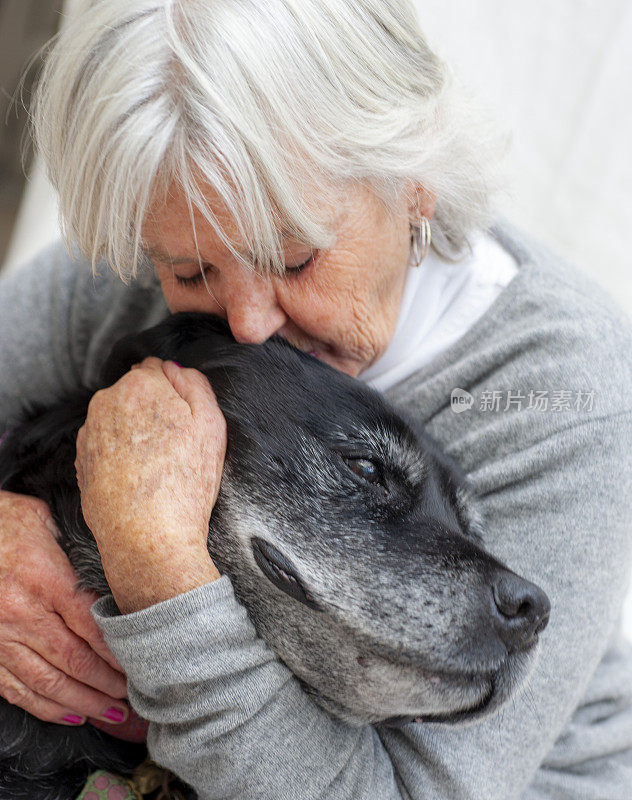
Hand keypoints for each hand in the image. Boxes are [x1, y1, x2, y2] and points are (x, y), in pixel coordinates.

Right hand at [0, 489, 127, 725]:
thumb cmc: (8, 522)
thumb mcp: (49, 522)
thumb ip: (82, 550)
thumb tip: (123, 567)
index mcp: (45, 578)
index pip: (91, 625)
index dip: (117, 652)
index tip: (141, 664)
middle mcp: (22, 612)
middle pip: (73, 660)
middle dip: (107, 685)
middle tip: (135, 699)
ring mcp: (0, 634)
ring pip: (47, 681)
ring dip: (83, 702)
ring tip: (110, 714)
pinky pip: (15, 687)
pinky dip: (44, 706)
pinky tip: (69, 714)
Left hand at [75, 358, 225, 612]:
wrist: (147, 538)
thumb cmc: (185, 482)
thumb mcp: (211, 424)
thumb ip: (195, 383)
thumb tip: (174, 368)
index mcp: (139, 384)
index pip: (157, 368)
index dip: (176, 392)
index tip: (185, 418)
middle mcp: (105, 401)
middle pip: (135, 392)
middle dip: (153, 408)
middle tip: (176, 444)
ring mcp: (89, 431)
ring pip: (119, 418)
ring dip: (135, 431)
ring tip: (157, 465)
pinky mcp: (81, 460)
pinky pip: (106, 444)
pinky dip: (120, 453)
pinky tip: (139, 477)